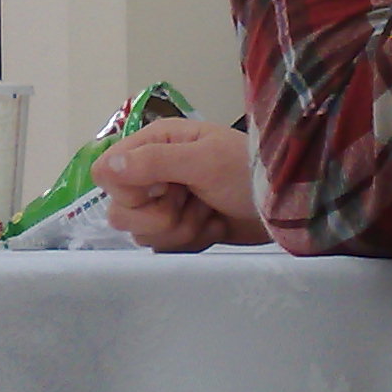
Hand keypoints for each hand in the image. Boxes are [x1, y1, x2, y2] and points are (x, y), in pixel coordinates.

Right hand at [94, 119, 270, 251]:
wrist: (286, 205)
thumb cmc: (248, 171)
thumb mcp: (204, 160)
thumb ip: (154, 162)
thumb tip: (105, 168)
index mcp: (155, 144)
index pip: (107, 172)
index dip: (128, 189)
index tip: (162, 188)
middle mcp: (154, 172)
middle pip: (120, 211)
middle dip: (159, 216)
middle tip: (191, 200)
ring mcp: (165, 203)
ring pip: (142, 233)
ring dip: (181, 229)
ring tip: (209, 212)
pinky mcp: (179, 229)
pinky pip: (164, 248)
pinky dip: (193, 241)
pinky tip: (214, 226)